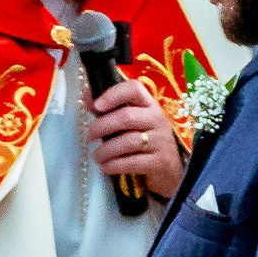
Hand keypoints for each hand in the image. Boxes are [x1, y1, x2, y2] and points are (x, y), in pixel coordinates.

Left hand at [86, 76, 186, 199]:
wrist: (169, 167)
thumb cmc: (143, 140)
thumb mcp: (130, 122)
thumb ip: (109, 110)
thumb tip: (88, 96)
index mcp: (149, 105)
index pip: (134, 89)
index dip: (113, 95)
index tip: (96, 106)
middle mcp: (157, 119)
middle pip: (126, 117)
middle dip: (101, 127)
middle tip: (90, 136)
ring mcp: (160, 141)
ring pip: (128, 142)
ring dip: (105, 150)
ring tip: (97, 155)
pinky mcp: (159, 162)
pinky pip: (132, 162)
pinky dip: (113, 165)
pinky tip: (106, 166)